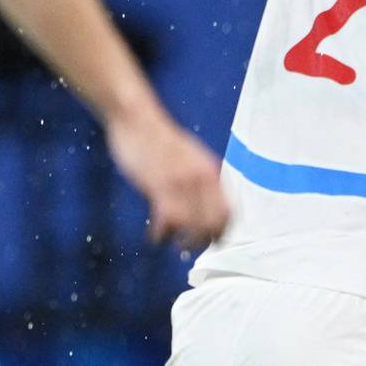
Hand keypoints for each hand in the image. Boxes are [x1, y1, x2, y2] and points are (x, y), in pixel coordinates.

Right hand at [106, 106, 229, 246]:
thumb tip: (208, 197)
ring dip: (184, 241)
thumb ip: (201, 176)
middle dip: (204, 240)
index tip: (213, 241)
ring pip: (194, 226)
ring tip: (173, 244)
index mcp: (211, 173)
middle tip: (189, 246)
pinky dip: (163, 235)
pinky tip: (156, 237)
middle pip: (215, 223)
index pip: (229, 212)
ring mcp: (181, 183)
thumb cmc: (160, 140)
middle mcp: (202, 179)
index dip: (223, 231)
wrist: (137, 118)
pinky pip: (169, 220)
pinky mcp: (159, 185)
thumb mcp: (191, 156)